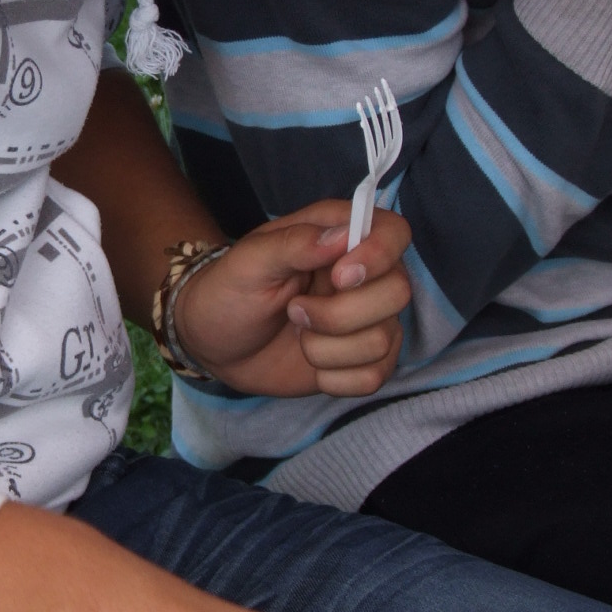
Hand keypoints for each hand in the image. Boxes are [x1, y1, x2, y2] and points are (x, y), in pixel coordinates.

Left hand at [171, 200, 410, 396]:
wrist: (214, 343)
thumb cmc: (229, 291)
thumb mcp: (249, 261)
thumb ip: (294, 243)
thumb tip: (342, 235)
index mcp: (339, 236)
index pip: (394, 232)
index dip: (378, 255)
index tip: (338, 278)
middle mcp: (364, 275)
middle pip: (397, 292)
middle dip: (340, 314)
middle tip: (294, 311)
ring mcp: (367, 319)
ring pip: (384, 339)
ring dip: (328, 348)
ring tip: (297, 334)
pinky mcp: (362, 359)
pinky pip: (375, 376)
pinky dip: (336, 378)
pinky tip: (310, 364)